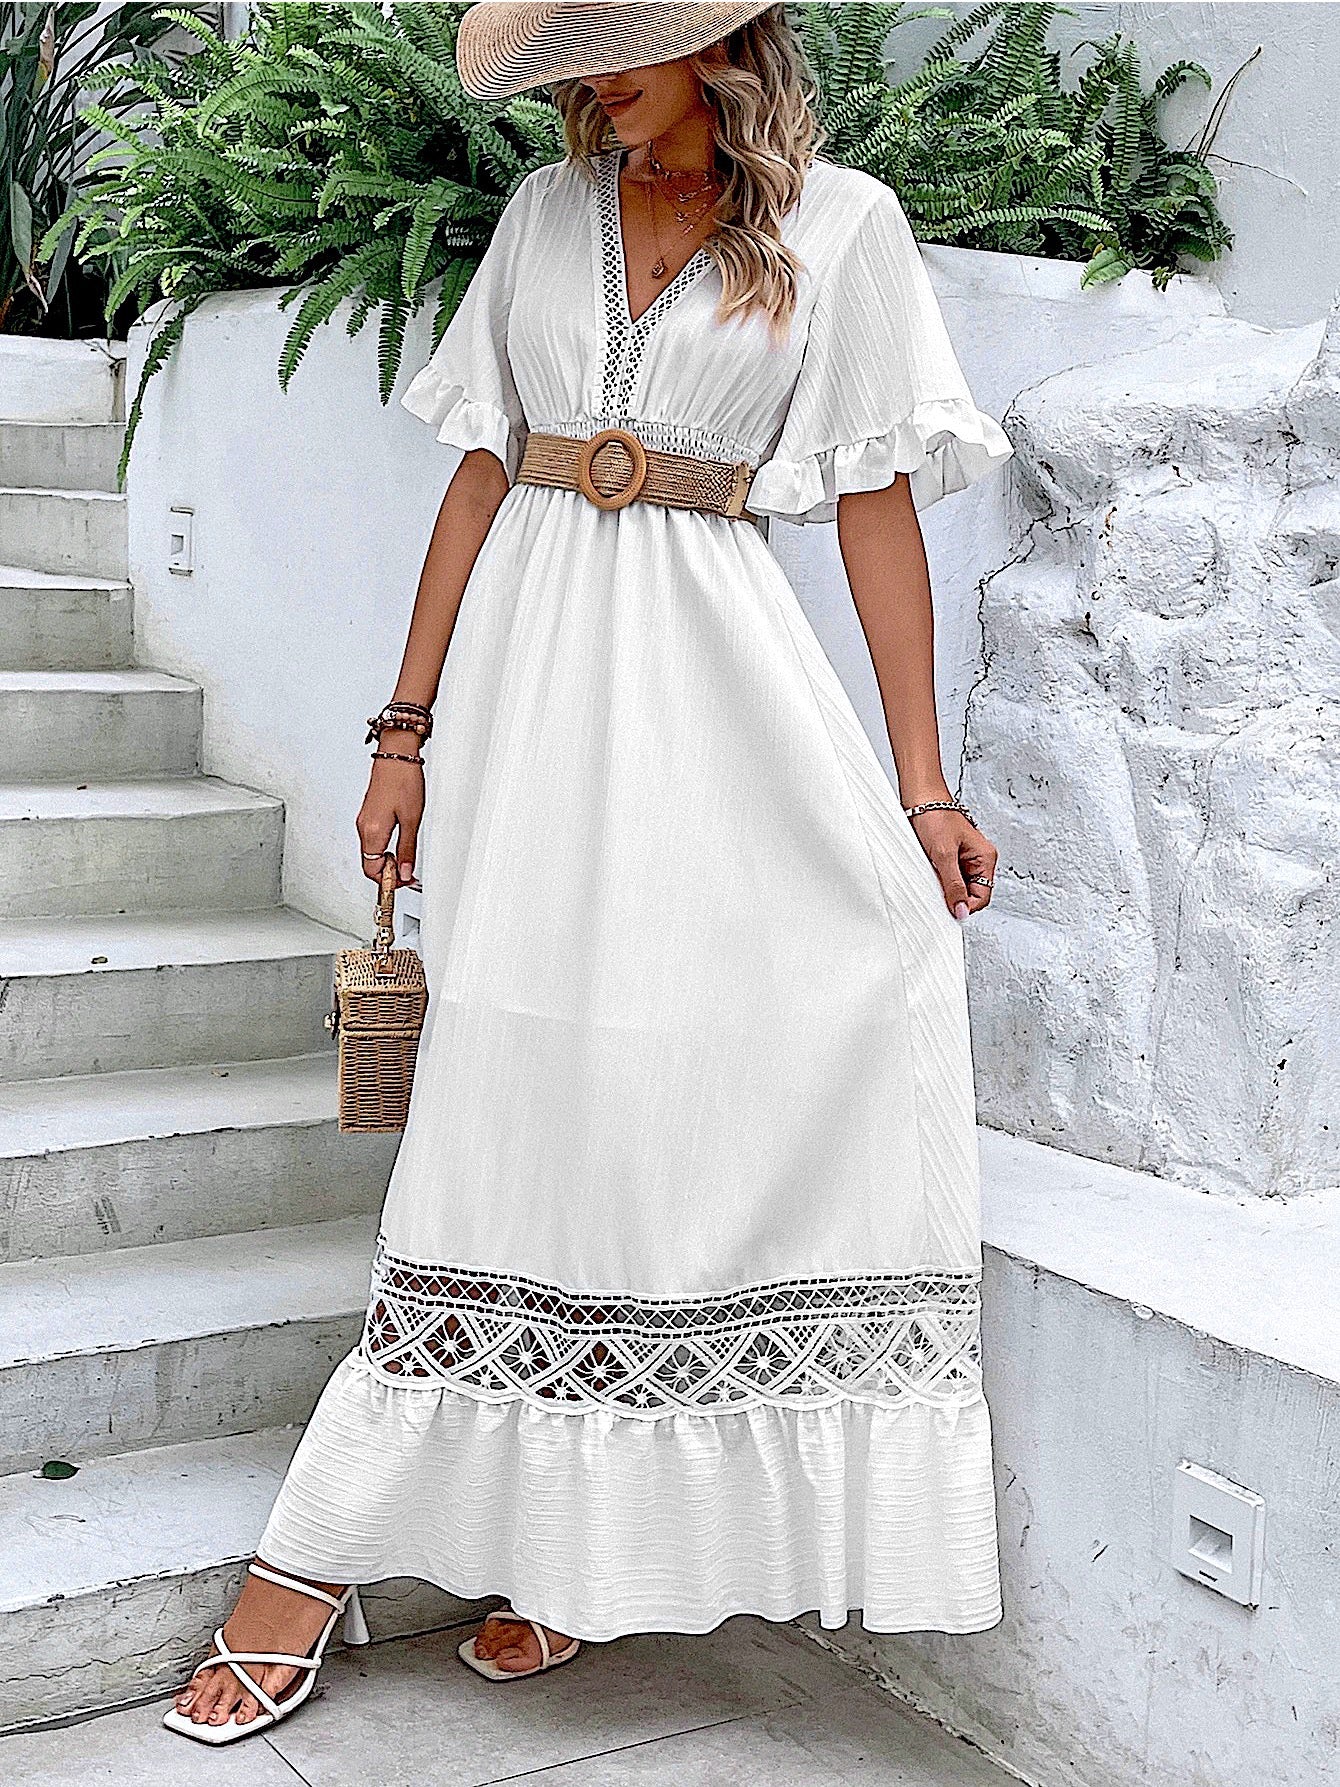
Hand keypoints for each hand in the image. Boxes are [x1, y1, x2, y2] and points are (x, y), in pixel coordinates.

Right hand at [357, 735, 423, 887]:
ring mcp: (365, 821)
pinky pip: (373, 839)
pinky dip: (384, 848)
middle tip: (408, 873)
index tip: (404, 882)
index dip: (389, 881)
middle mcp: (364, 828)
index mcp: (372, 832)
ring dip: (387, 860)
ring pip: (371, 852)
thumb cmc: (403, 781)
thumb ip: (407, 849)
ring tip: (406, 858)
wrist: (396, 755)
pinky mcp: (369, 814)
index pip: (373, 870)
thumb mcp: (411, 820)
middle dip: (388, 873)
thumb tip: (406, 873)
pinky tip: (399, 844)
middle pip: (370, 863)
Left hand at [908, 808, 996, 919]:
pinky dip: (938, 879)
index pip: (983, 896)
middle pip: (971, 893)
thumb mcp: (944, 854)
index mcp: (985, 857)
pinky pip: (947, 877)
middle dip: (954, 896)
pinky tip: (929, 871)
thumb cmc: (935, 816)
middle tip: (938, 889)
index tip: (949, 910)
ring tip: (933, 874)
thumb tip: (960, 909)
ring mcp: (963, 859)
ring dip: (945, 887)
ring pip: (958, 887)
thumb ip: (953, 885)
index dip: (966, 906)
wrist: (920, 797)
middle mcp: (977, 859)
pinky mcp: (950, 857)